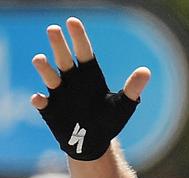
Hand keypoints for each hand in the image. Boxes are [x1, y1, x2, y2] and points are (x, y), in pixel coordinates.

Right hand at [31, 17, 151, 159]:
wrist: (95, 142)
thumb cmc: (110, 120)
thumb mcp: (124, 105)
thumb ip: (133, 88)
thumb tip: (146, 71)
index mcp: (90, 76)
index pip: (84, 53)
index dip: (79, 38)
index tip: (72, 21)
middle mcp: (73, 81)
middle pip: (65, 60)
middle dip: (59, 46)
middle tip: (53, 29)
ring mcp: (60, 95)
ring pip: (50, 78)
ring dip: (44, 69)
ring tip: (39, 59)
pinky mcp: (50, 110)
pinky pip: (42, 104)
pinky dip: (39, 100)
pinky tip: (38, 98)